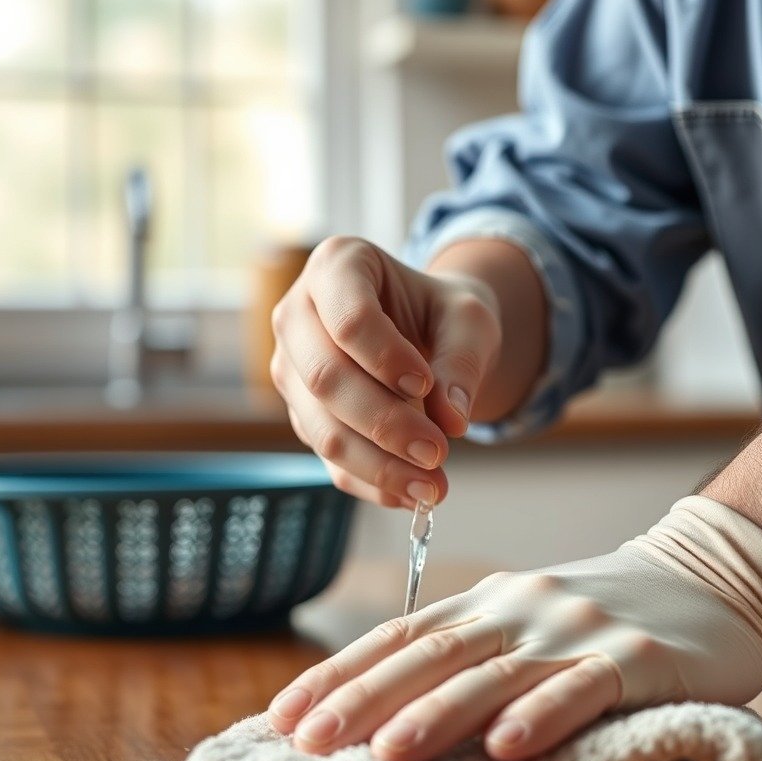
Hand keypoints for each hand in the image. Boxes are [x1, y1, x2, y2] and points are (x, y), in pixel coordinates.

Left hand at [267, 496, 761, 760]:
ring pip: (498, 672)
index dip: (339, 674)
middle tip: (308, 739)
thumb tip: (388, 713)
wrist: (714, 575)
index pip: (398, 637)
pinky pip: (586, 687)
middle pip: (432, 654)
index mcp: (488, 602)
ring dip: (439, 713)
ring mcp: (579, 629)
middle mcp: (522, 608)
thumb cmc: (606, 611)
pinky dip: (544, 714)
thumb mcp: (529, 621)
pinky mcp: (640, 658)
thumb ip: (471, 654)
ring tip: (386, 751)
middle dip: (363, 698)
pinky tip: (509, 748)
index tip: (284, 715)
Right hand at [269, 235, 500, 507]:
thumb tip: (450, 421)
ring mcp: (292, 370)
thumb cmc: (442, 314)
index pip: (347, 319)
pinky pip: (331, 461)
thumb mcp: (469, 321)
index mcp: (337, 266)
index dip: (385, 358)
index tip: (427, 386)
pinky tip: (411, 494)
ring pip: (323, 430)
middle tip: (437, 452)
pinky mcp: (303, 417)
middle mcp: (297, 315)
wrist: (427, 334)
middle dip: (385, 423)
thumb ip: (464, 361)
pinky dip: (373, 482)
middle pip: (326, 379)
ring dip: (380, 465)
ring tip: (434, 487)